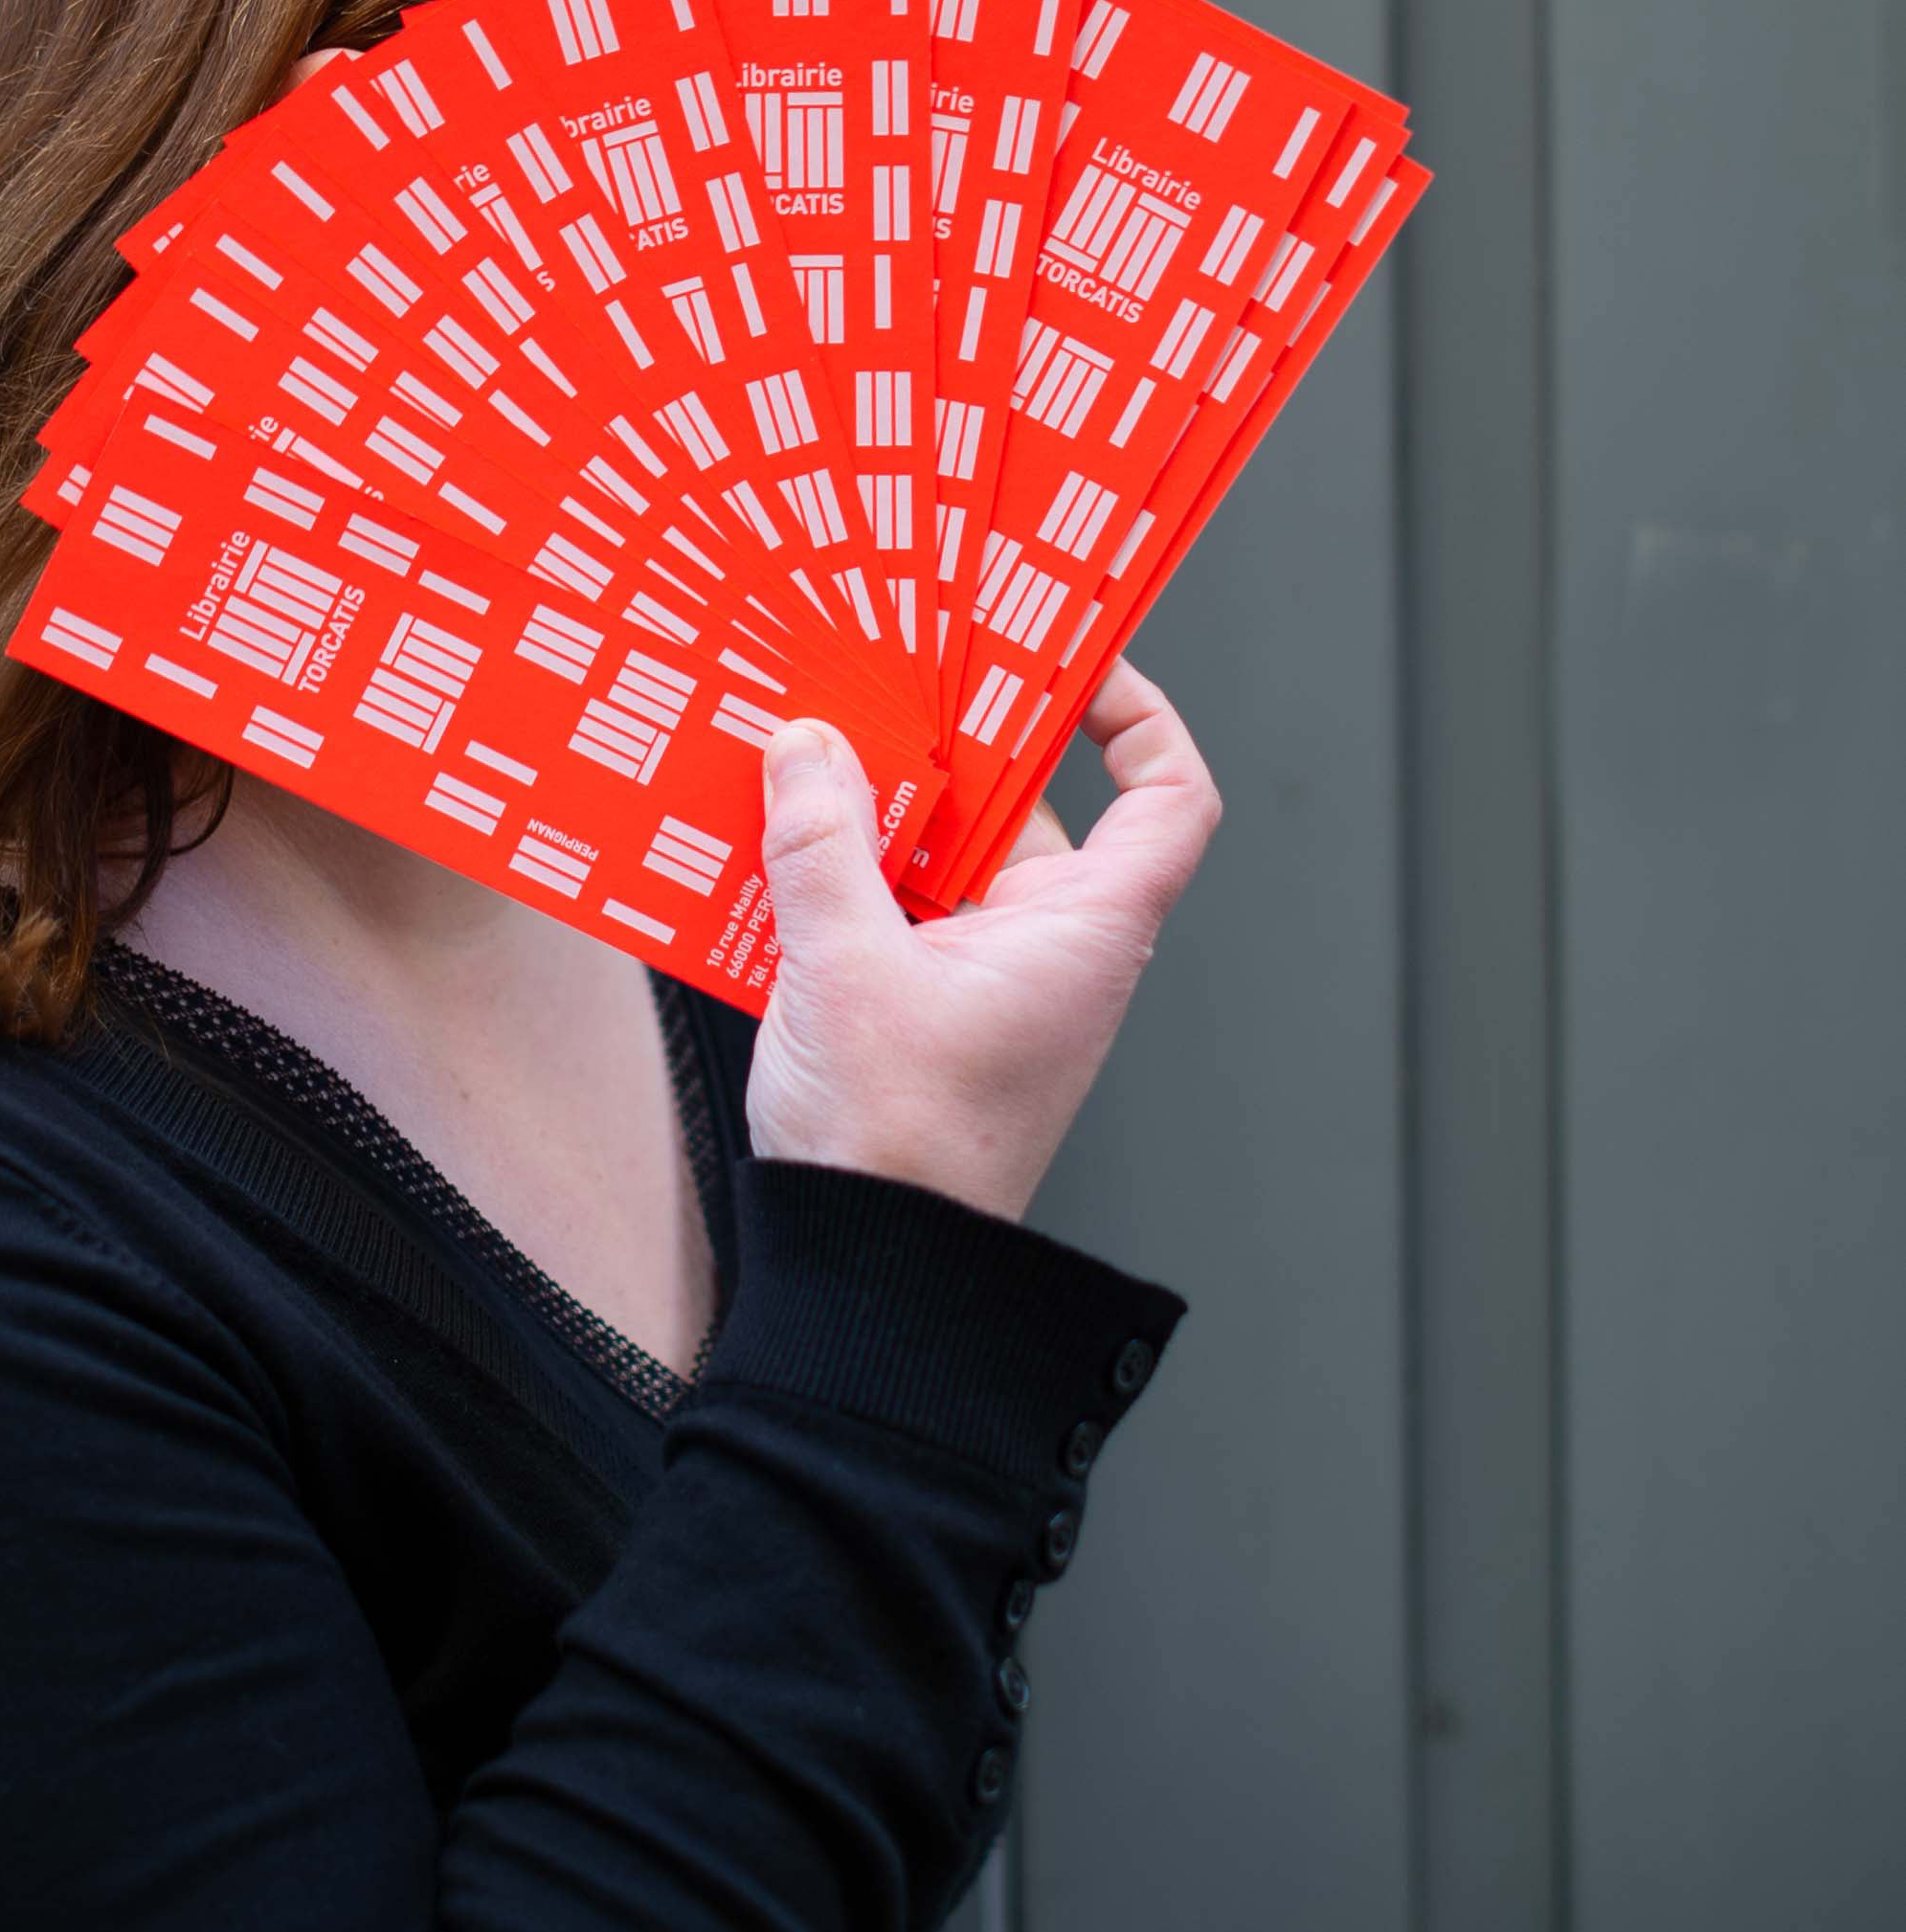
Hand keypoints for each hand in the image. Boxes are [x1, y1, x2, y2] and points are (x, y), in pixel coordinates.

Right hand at [746, 662, 1219, 1221]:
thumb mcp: (845, 968)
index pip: (1167, 798)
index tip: (1069, 659)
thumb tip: (810, 745)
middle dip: (950, 742)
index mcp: (1083, 932)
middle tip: (882, 674)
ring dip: (877, 808)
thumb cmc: (900, 1152)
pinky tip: (765, 840)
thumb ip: (824, 845)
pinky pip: (892, 904)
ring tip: (801, 750)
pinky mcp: (920, 1001)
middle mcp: (1048, 946)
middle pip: (1023, 804)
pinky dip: (840, 869)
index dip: (1138, 717)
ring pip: (942, 852)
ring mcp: (983, 975)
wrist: (864, 1272)